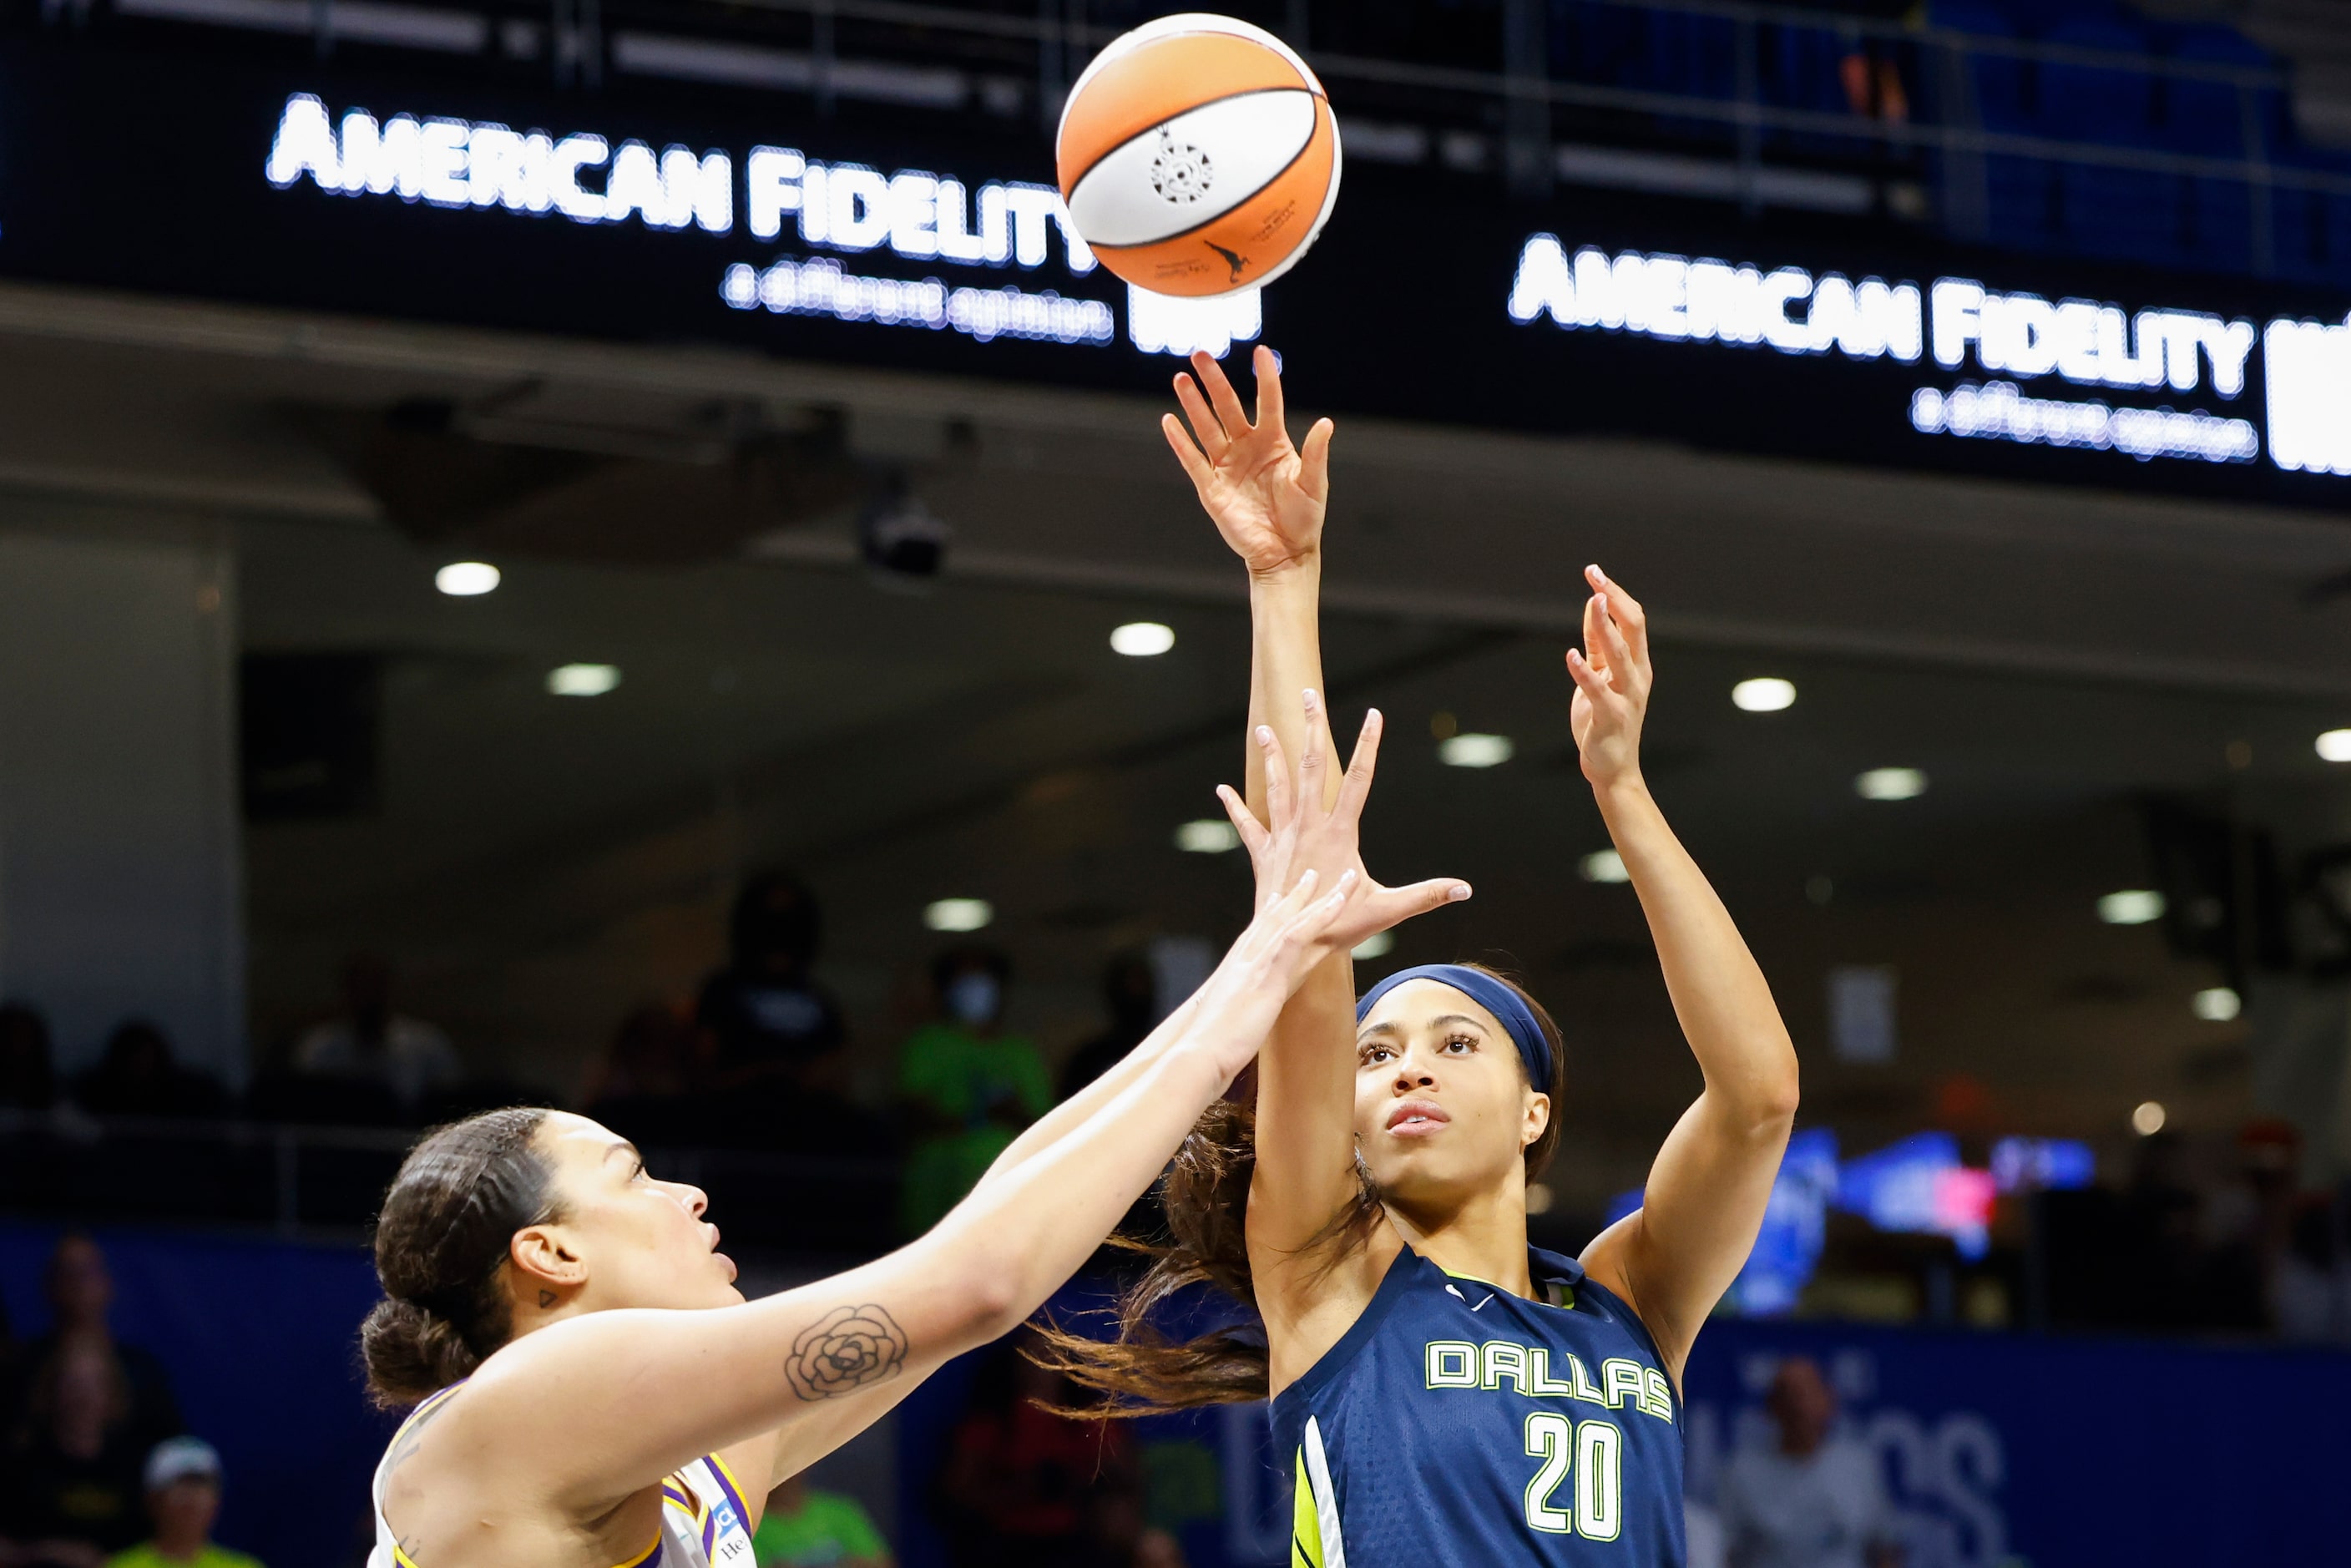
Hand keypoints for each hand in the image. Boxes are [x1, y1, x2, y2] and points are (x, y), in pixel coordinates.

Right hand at [1162, 345, 1331, 578]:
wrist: (1285, 553)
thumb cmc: (1304, 519)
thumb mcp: (1314, 483)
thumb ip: (1316, 453)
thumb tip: (1326, 423)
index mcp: (1274, 443)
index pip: (1268, 401)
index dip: (1264, 377)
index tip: (1260, 352)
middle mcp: (1248, 448)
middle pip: (1228, 407)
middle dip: (1214, 381)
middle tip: (1200, 354)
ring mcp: (1228, 466)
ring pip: (1207, 428)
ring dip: (1194, 404)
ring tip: (1181, 378)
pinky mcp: (1212, 488)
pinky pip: (1194, 461)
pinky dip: (1181, 442)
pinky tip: (1169, 421)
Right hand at [1181, 864, 1357, 1082]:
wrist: (1195, 1057)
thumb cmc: (1203, 1053)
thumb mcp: (1220, 1030)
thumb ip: (1230, 1021)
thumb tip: (1233, 1028)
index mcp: (1235, 973)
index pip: (1256, 936)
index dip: (1272, 916)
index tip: (1282, 898)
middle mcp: (1244, 960)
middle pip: (1275, 919)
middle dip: (1296, 897)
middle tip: (1311, 875)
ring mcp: (1256, 963)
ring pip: (1293, 919)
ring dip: (1320, 896)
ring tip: (1343, 878)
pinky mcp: (1268, 972)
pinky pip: (1298, 934)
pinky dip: (1319, 915)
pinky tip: (1338, 902)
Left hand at [1216, 691, 1469, 952]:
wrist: (1290, 944)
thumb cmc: (1340, 927)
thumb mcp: (1388, 910)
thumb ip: (1427, 895)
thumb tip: (1466, 890)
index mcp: (1339, 832)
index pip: (1358, 778)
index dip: (1367, 745)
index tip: (1373, 715)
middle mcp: (1308, 826)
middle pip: (1311, 766)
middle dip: (1311, 727)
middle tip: (1308, 694)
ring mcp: (1283, 838)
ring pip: (1277, 787)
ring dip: (1271, 756)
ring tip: (1262, 728)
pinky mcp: (1264, 855)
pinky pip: (1248, 826)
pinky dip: (1236, 807)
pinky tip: (1222, 789)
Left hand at [1566, 564, 1650, 791]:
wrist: (1611, 767)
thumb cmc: (1605, 720)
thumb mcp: (1602, 675)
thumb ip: (1598, 644)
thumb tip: (1594, 607)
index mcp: (1638, 663)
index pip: (1633, 620)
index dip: (1615, 594)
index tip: (1594, 573)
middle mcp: (1638, 676)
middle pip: (1633, 629)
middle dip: (1614, 600)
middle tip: (1595, 576)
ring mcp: (1627, 696)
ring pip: (1621, 655)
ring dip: (1606, 627)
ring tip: (1593, 603)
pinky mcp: (1610, 716)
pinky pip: (1598, 690)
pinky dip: (1584, 672)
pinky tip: (1570, 656)